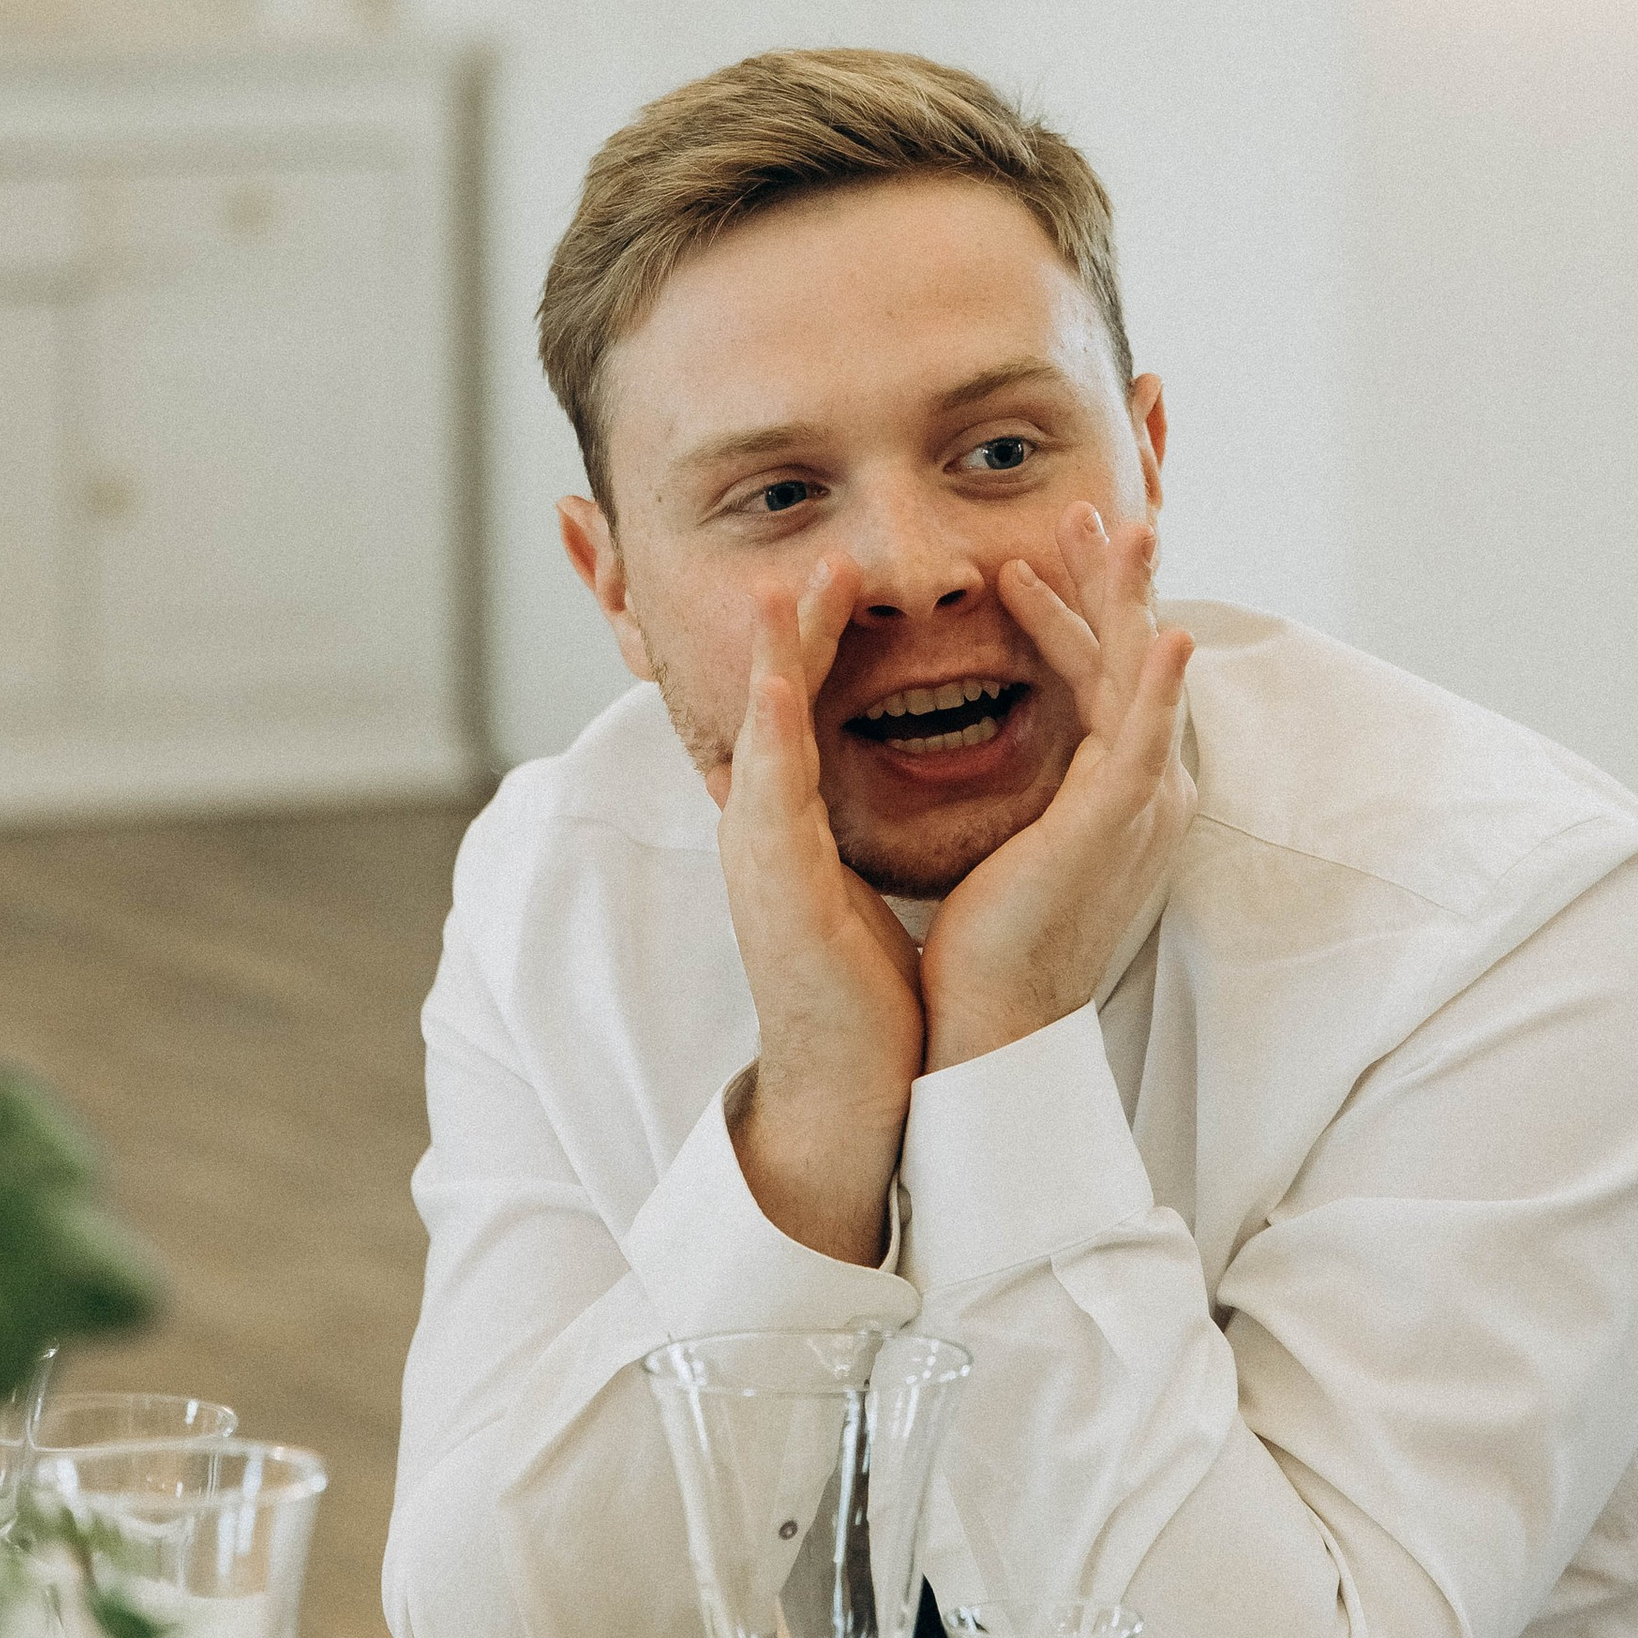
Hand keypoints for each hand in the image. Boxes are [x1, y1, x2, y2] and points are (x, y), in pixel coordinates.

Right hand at [708, 555, 924, 1264]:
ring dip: (776, 653)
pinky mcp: (775, 885)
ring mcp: (759, 853)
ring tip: (793, 583)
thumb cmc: (862, 989)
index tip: (840, 577)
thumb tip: (878, 783)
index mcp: (789, 822)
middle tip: (815, 555)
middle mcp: (763, 826)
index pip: (799, 707)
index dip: (814, 639)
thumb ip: (847, 826)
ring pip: (762, 730)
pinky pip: (770, 792)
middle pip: (769, 700)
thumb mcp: (852, 881)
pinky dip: (773, 728)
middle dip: (790, 624)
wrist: (848, 1082)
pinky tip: (779, 678)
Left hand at [918, 506, 1194, 1072]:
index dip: (1073, 609)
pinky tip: (1169, 632)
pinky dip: (1157, 685)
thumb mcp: (1007, 832)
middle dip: (1107, 579)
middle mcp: (1140, 788)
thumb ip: (1017, 780)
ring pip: (1139, 676)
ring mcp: (1136, 803)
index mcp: (1113, 788)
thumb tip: (979, 736)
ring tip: (1122, 528)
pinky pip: (1143, 739)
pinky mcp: (1116, 824)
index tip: (1035, 557)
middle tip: (1086, 508)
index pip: (1098, 674)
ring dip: (1131, 598)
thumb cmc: (989, 939)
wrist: (989, 1017)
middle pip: (1127, 656)